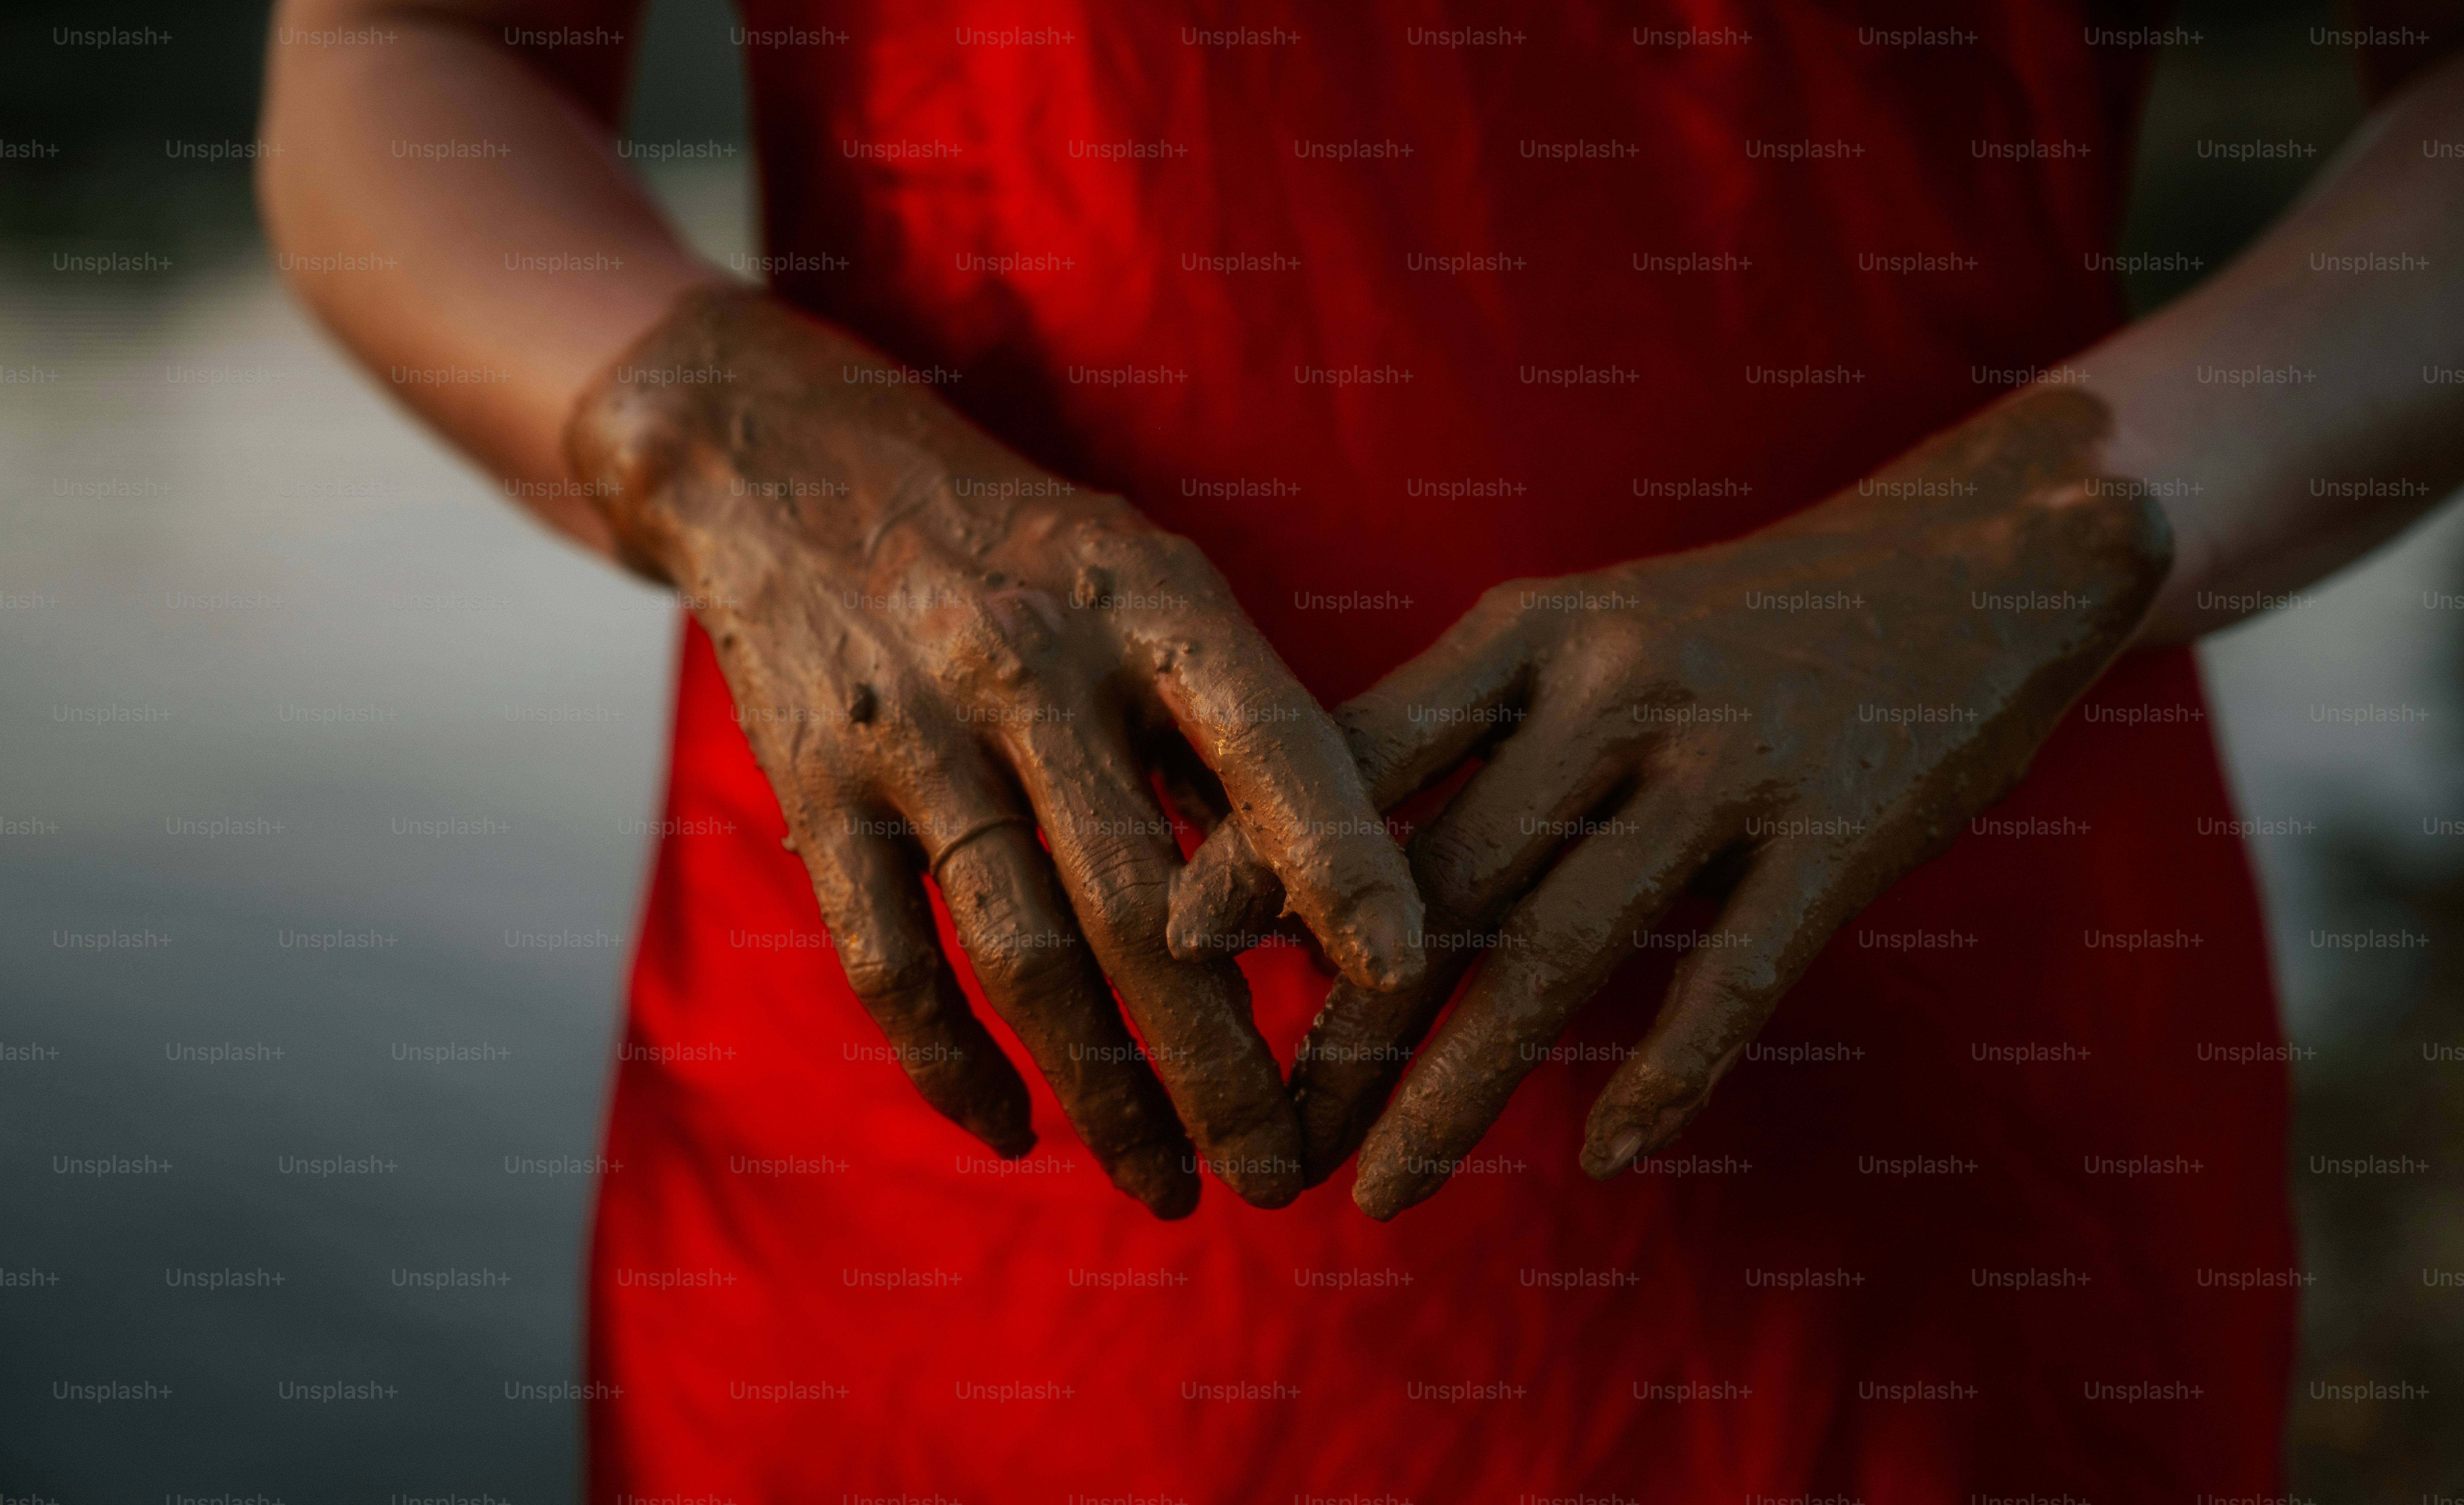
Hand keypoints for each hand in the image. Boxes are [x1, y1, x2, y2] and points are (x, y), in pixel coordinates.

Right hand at [565, 286, 1423, 1216]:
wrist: (794, 473)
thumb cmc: (1026, 556)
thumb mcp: (1153, 592)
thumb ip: (1244, 734)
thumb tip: (1350, 908)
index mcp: (1146, 604)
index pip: (1271, 742)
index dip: (1345, 862)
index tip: (1406, 979)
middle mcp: (1030, 666)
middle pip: (1143, 903)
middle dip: (1222, 1064)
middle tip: (1284, 1173)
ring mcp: (914, 735)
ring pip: (1026, 959)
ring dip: (1106, 1097)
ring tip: (1170, 1185)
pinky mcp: (819, 792)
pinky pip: (891, 965)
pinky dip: (953, 1068)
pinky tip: (1014, 1133)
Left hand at [1174, 388, 2170, 1216]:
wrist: (1971, 556)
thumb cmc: (1735, 621)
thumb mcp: (1581, 629)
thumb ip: (1465, 727)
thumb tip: (1325, 861)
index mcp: (1529, 634)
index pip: (1357, 759)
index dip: (1258, 861)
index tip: (1162, 957)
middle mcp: (1611, 693)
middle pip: (1437, 885)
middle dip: (1340, 1031)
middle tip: (1268, 1141)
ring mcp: (1726, 766)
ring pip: (1556, 951)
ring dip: (1458, 1086)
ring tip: (1382, 1191)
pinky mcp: (1838, 836)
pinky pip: (1730, 978)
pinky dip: (1663, 1076)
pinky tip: (1596, 1159)